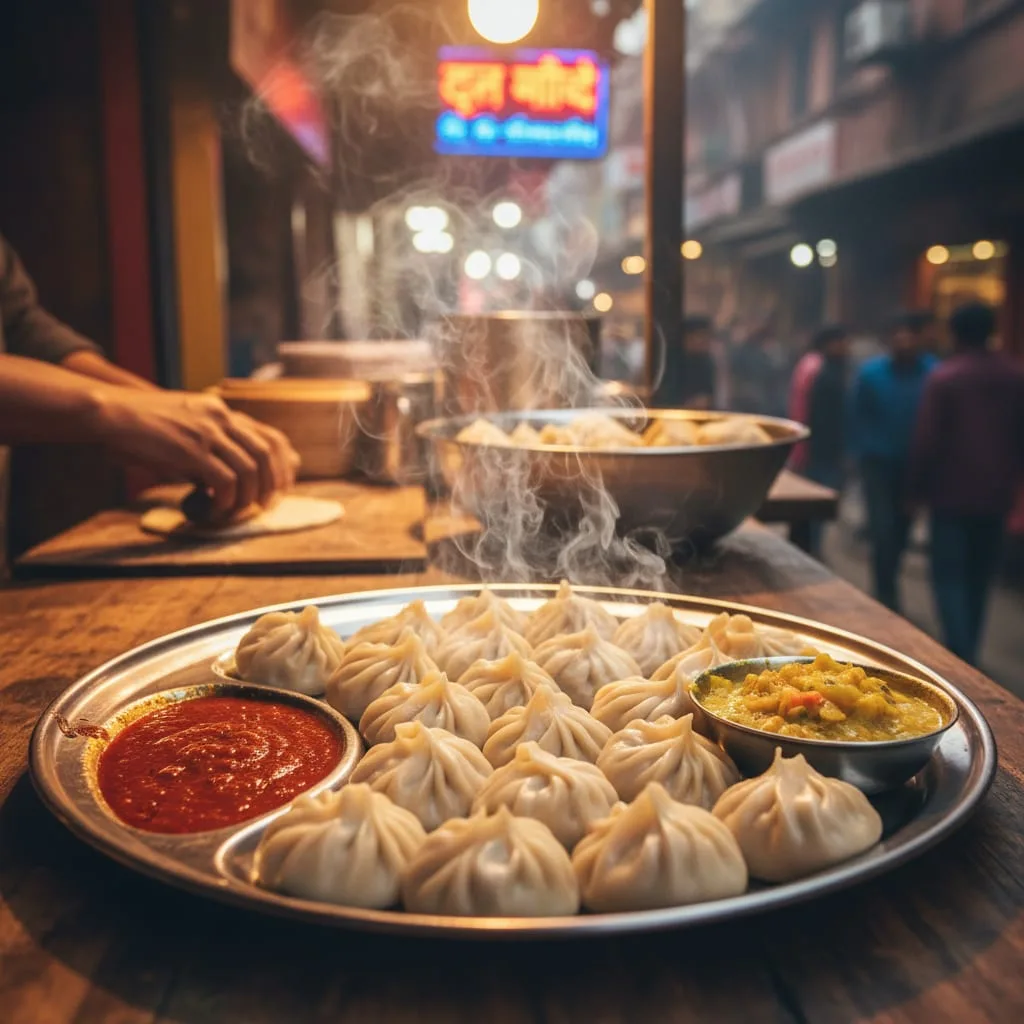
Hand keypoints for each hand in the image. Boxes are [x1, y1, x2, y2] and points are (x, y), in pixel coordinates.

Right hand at [90, 389, 298, 513]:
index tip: (282, 486)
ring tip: (236, 511)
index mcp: (221, 411)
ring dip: (247, 497)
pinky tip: (216, 509)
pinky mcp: (192, 449)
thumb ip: (209, 447)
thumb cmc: (142, 427)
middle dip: (272, 484)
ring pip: (249, 470)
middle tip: (265, 505)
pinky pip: (225, 480)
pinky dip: (226, 500)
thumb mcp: (185, 428)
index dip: (283, 464)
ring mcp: (207, 432)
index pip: (270, 436)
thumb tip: (230, 480)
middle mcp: (220, 417)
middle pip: (266, 454)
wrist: (109, 412)